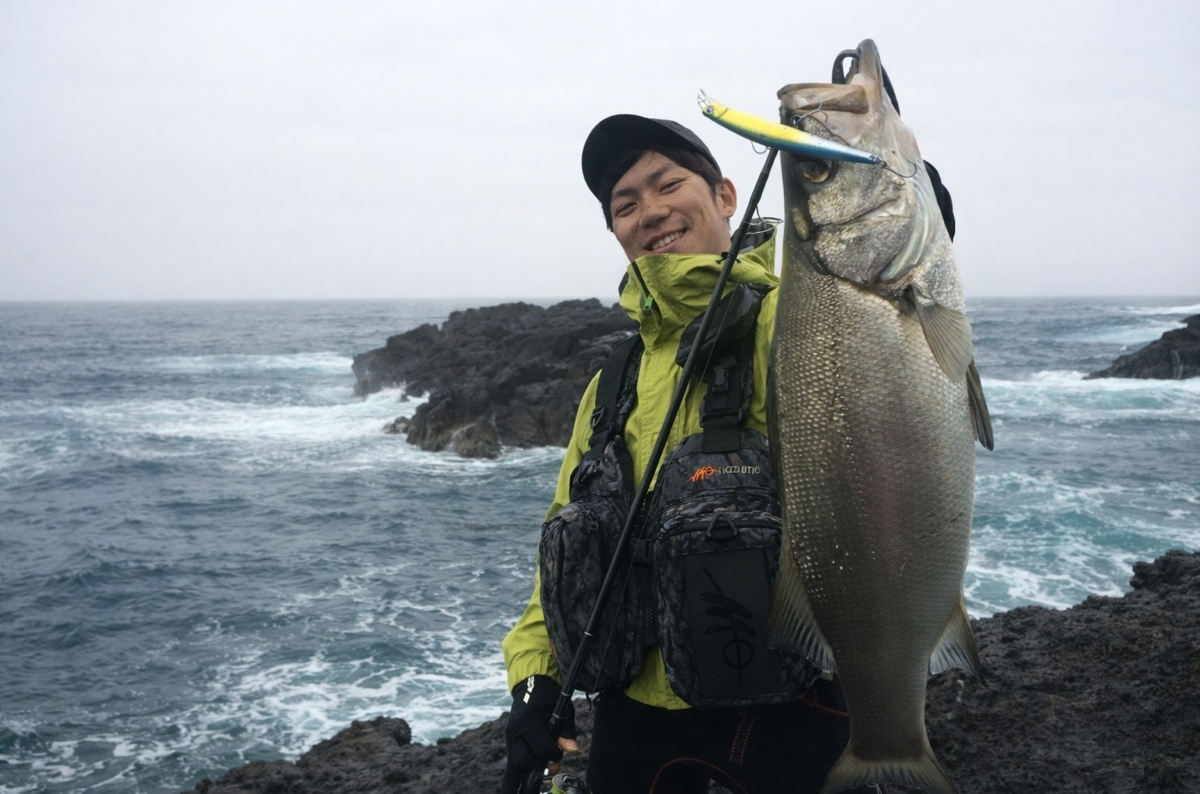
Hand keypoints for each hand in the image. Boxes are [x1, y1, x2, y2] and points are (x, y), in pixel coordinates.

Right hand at [501, 675, 576, 793]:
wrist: (530, 687)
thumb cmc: (549, 698)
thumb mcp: (563, 709)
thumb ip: (567, 731)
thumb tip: (572, 750)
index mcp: (530, 724)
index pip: (541, 749)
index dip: (553, 755)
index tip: (559, 752)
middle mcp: (516, 734)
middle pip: (522, 762)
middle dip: (536, 768)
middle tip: (549, 766)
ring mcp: (511, 741)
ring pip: (512, 768)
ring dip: (523, 777)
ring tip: (532, 785)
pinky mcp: (512, 745)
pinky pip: (513, 764)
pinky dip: (520, 774)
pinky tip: (523, 787)